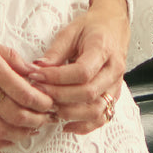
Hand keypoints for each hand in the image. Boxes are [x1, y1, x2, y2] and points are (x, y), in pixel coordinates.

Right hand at [0, 22, 56, 151]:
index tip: (50, 104)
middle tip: (46, 120)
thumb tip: (32, 71)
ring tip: (30, 131)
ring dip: (21, 134)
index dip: (43, 102)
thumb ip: (9, 57)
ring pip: (1, 130)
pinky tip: (5, 139)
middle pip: (18, 115)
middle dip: (37, 120)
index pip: (26, 92)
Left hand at [27, 0, 129, 134]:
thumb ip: (55, 52)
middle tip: (38, 93)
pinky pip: (102, 117)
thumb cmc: (92, 28)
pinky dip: (84, 126)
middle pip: (88, 93)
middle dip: (59, 96)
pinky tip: (66, 125)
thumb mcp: (70, 32)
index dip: (57, 78)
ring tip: (50, 108)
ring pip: (96, 109)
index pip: (82, 72)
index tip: (37, 77)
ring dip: (70, 113)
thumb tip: (37, 69)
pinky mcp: (113, 96)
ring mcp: (116, 85)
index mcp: (103, 49)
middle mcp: (113, 70)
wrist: (113, 27)